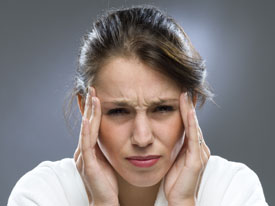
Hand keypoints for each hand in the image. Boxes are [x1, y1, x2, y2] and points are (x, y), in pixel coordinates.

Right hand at [74, 86, 118, 205]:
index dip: (92, 109)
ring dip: (90, 113)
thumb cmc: (107, 183)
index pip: (90, 125)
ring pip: (86, 131)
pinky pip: (86, 145)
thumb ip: (105, 148)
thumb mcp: (106, 160)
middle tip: (93, 88)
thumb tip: (112, 134)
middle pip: (86, 124)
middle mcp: (83, 151)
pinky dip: (87, 131)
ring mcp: (83, 158)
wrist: (105, 202)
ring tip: (93, 97)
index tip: (96, 94)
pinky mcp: (88, 165)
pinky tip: (88, 119)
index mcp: (88, 150)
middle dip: (90, 106)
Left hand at [164, 92, 210, 204]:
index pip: (189, 123)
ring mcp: (200, 153)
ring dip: (189, 110)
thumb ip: (174, 145)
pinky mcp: (197, 160)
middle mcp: (199, 147)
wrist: (178, 198)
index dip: (185, 108)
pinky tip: (187, 112)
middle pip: (193, 122)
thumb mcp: (173, 158)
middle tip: (185, 87)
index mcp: (193, 147)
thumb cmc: (174, 179)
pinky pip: (193, 138)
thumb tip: (165, 132)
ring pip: (194, 126)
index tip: (180, 93)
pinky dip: (190, 123)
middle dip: (188, 105)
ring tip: (185, 94)